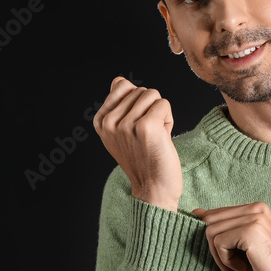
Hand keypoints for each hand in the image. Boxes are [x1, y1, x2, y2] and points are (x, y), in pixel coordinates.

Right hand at [92, 77, 181, 209]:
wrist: (154, 189)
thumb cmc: (144, 159)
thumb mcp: (122, 131)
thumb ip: (119, 105)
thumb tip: (118, 80)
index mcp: (101, 121)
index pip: (122, 85)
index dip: (137, 102)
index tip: (136, 126)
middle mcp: (110, 122)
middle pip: (141, 90)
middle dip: (150, 109)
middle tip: (148, 135)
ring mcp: (126, 124)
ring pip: (153, 95)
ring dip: (160, 114)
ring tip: (154, 136)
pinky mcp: (145, 126)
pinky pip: (163, 104)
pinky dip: (168, 119)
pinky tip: (162, 137)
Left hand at [191, 203, 270, 270]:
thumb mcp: (240, 248)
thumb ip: (223, 229)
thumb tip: (197, 212)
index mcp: (255, 209)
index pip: (215, 215)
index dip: (214, 240)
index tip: (228, 259)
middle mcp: (256, 208)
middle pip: (210, 222)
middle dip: (215, 250)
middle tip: (233, 268)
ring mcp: (254, 217)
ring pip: (211, 232)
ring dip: (220, 257)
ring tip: (238, 269)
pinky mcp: (251, 230)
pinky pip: (218, 242)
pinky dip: (225, 261)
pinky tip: (242, 268)